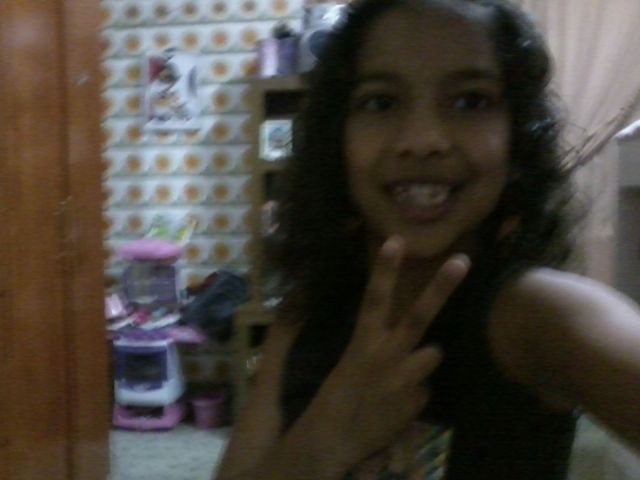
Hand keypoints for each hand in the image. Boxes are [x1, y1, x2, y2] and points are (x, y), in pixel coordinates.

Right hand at [298, 236, 469, 475]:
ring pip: (432, 354)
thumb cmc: (334, 400)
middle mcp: (386, 357)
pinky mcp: (417, 402)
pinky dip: (415, 392)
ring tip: (398, 377)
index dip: (385, 270)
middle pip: (419, 316)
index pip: (374, 299)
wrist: (332, 443)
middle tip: (462, 261)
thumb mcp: (348, 366)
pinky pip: (425, 387)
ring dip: (421, 361)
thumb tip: (413, 344)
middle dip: (441, 288)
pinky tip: (396, 404)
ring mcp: (405, 380)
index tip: (397, 240)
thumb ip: (377, 349)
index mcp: (362, 344)